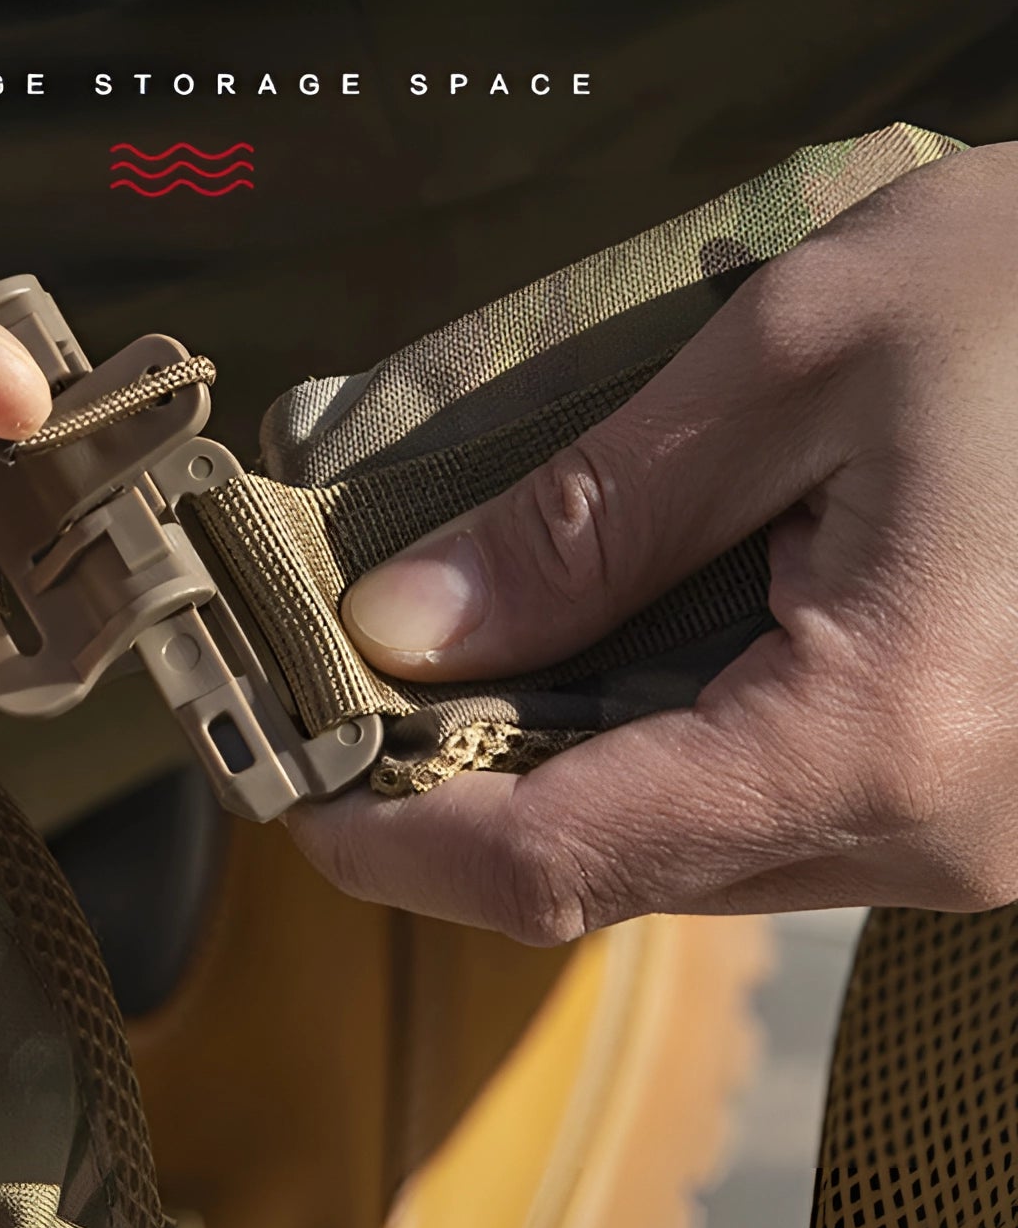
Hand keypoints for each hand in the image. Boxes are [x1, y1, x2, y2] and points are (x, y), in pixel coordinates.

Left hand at [289, 142, 1017, 942]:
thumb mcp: (794, 361)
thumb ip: (586, 517)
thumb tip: (401, 628)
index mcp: (879, 737)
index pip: (563, 857)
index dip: (394, 840)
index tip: (278, 782)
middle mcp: (937, 831)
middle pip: (615, 866)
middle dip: (450, 794)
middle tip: (330, 693)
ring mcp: (969, 826)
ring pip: (687, 843)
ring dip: (542, 763)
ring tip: (431, 655)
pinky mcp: (973, 785)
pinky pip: (765, 800)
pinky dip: (644, 740)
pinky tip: (582, 645)